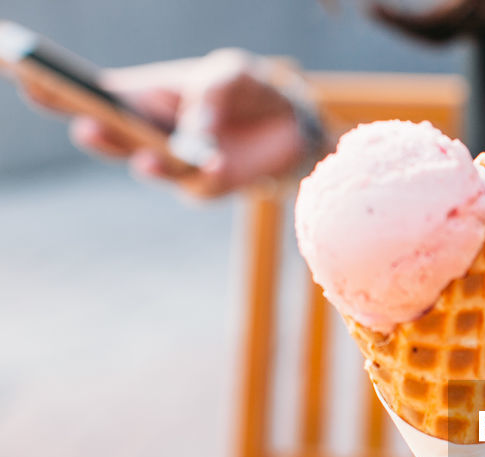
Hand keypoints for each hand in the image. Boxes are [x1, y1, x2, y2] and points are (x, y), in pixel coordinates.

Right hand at [20, 49, 309, 197]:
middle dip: (94, 132)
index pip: (87, 95)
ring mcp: (172, 165)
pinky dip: (204, 172)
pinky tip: (211, 160)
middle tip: (86, 125)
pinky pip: (198, 184)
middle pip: (106, 136)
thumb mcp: (231, 74)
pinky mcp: (203, 187)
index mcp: (137, 98)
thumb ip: (210, 93)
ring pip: (146, 166)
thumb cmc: (246, 91)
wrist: (290, 124)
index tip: (27, 76)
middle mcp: (145, 133)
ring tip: (147, 156)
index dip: (54, 89)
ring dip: (145, 162)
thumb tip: (194, 131)